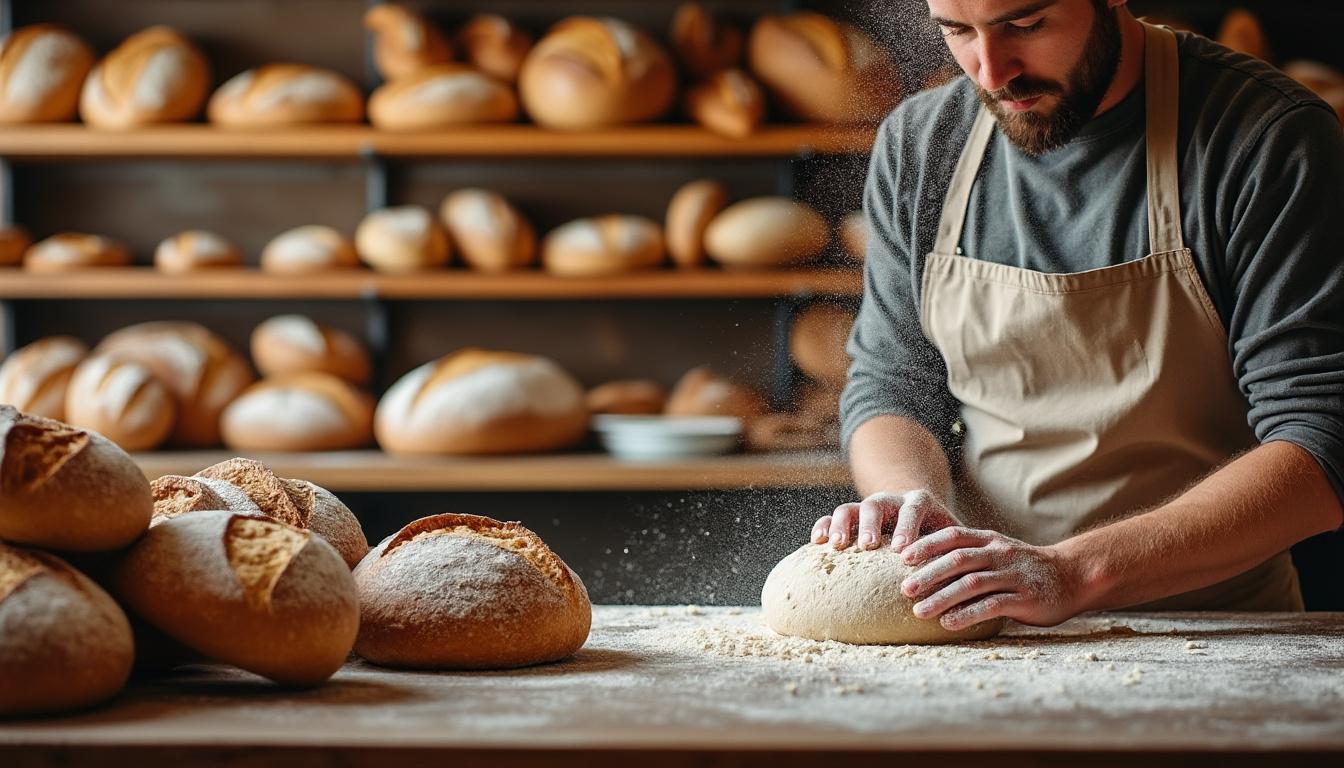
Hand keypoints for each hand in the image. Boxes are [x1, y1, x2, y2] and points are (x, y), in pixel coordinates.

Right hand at [811, 489, 957, 551]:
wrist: (917, 512)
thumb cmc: (941, 534)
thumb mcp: (953, 535)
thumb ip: (960, 548)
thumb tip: (980, 578)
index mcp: (919, 502)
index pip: (912, 509)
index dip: (907, 527)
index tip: (902, 551)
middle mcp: (891, 501)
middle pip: (876, 504)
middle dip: (871, 524)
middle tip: (867, 545)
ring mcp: (868, 508)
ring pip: (851, 508)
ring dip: (843, 525)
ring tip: (837, 546)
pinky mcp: (851, 518)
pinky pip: (831, 517)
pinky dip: (823, 526)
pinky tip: (817, 542)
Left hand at [898, 527, 1083, 629]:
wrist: (1072, 576)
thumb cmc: (1024, 568)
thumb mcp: (997, 553)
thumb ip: (969, 557)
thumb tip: (925, 571)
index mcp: (989, 540)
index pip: (953, 537)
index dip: (927, 545)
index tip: (902, 557)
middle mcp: (999, 554)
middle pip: (957, 560)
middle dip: (928, 574)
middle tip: (904, 588)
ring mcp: (1013, 575)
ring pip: (971, 583)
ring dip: (942, 597)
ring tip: (920, 612)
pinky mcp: (1024, 598)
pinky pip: (991, 605)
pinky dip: (967, 614)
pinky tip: (949, 624)